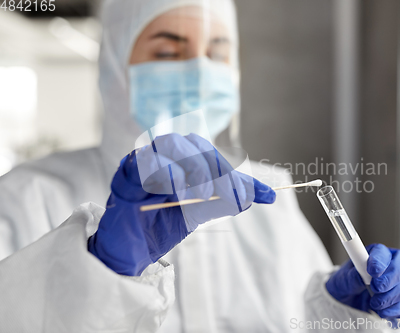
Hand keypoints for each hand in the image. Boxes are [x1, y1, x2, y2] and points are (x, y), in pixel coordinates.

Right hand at [88, 133, 275, 275]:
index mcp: (185, 160)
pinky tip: (180, 194)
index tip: (265, 196)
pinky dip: (168, 173)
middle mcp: (167, 154)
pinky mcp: (128, 169)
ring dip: (194, 167)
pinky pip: (148, 160)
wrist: (133, 247)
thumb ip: (226, 200)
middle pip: (196, 144)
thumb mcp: (202, 211)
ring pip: (172, 143)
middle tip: (230, 196)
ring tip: (203, 195)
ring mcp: (147, 157)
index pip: (215, 157)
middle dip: (218, 170)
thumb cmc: (164, 223)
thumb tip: (259, 195)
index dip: (239, 176)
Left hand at [326, 244, 399, 322]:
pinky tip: (382, 312)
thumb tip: (360, 276)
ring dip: (391, 296)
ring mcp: (398, 282)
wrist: (346, 300)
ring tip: (374, 303)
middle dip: (391, 278)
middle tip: (376, 288)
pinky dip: (395, 309)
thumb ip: (352, 277)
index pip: (384, 252)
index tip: (372, 271)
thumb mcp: (343, 279)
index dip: (380, 261)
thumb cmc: (346, 283)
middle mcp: (390, 265)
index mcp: (375, 254)